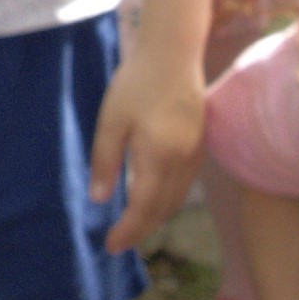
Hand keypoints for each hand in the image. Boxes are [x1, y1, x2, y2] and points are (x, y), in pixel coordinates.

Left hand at [89, 50, 205, 245]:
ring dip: (156, 218)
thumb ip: (105, 160)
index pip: (143, 208)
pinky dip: (168, 201)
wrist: (173, 54)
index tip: (110, 245)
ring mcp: (194, 154)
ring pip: (177, 200)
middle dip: (141, 231)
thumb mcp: (111, 120)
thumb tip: (100, 199)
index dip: (127, 231)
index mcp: (158, 156)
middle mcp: (182, 161)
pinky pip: (184, 186)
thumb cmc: (137, 83)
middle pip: (163, 210)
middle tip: (118, 242)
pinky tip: (152, 199)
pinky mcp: (199, 146)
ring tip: (133, 227)